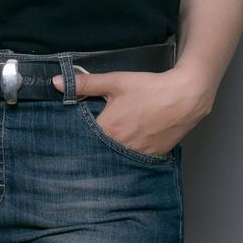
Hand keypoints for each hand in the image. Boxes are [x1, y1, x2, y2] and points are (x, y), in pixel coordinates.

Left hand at [50, 63, 211, 157]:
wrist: (185, 96)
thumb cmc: (150, 88)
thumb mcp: (115, 82)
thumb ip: (85, 84)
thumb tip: (57, 83)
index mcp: (108, 130)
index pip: (82, 140)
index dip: (77, 138)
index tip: (72, 137)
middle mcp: (120, 147)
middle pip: (98, 152)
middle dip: (93, 147)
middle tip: (92, 141)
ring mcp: (137, 155)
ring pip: (116, 159)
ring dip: (111, 153)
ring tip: (113, 143)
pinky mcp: (151, 158)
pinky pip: (134, 161)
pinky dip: (129, 155)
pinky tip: (130, 145)